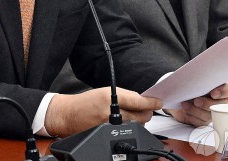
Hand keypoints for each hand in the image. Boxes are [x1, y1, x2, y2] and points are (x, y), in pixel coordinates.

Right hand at [44, 87, 161, 136]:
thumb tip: (142, 101)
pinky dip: (129, 127)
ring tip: (127, 115)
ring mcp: (111, 126)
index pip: (138, 101)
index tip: (158, 102)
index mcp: (110, 97)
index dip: (151, 103)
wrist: (69, 115)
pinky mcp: (109, 135)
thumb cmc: (85, 102)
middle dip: (145, 112)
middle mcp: (111, 113)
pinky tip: (122, 123)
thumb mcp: (104, 92)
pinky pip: (127, 132)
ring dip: (137, 120)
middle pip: (142, 116)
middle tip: (143, 108)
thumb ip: (124, 96)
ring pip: (137, 125)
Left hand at [167, 82, 227, 126]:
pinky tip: (186, 112)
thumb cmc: (185, 86)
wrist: (176, 98)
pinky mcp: (204, 121)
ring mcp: (212, 112)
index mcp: (218, 87)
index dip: (223, 92)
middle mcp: (218, 101)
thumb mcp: (190, 79)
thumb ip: (197, 79)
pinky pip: (201, 123)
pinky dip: (192, 117)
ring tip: (185, 105)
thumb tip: (195, 77)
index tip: (213, 94)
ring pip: (210, 116)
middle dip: (207, 104)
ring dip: (195, 110)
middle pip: (220, 105)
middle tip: (196, 101)